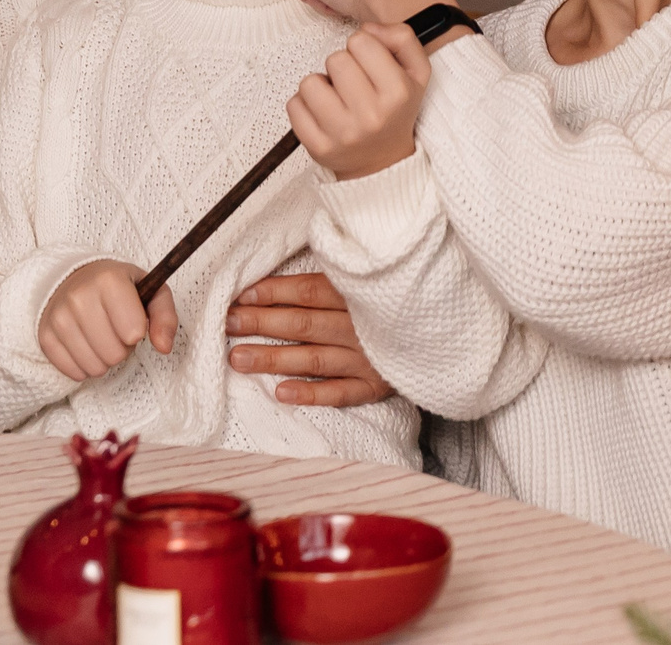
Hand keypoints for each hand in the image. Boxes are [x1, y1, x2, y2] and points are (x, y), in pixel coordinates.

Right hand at [40, 260, 177, 381]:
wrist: (75, 279)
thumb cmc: (119, 288)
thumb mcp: (151, 292)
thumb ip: (165, 317)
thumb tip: (164, 347)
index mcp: (109, 280)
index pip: (134, 332)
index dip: (138, 332)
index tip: (131, 319)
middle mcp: (79, 296)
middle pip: (114, 354)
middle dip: (121, 348)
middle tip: (115, 329)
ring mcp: (59, 317)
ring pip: (95, 367)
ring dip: (103, 359)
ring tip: (101, 337)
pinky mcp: (45, 336)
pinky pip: (73, 372)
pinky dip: (84, 366)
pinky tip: (85, 345)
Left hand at [227, 272, 396, 406]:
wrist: (442, 337)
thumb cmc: (391, 303)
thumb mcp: (368, 283)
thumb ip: (332, 279)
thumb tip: (280, 278)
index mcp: (358, 295)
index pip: (309, 292)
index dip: (275, 293)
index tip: (242, 295)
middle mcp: (362, 327)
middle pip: (304, 324)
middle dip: (262, 323)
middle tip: (228, 323)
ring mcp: (368, 359)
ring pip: (314, 359)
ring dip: (274, 359)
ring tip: (238, 359)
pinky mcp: (375, 387)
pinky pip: (339, 393)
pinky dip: (311, 394)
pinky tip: (281, 393)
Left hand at [291, 22, 430, 178]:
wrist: (382, 162)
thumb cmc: (395, 110)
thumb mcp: (415, 72)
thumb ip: (401, 38)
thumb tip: (367, 28)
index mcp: (398, 92)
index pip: (360, 41)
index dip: (362, 48)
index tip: (368, 66)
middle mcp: (371, 115)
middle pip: (335, 59)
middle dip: (341, 66)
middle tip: (352, 84)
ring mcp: (342, 133)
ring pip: (309, 82)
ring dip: (320, 85)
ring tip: (336, 98)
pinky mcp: (318, 147)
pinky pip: (294, 105)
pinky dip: (304, 105)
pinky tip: (322, 114)